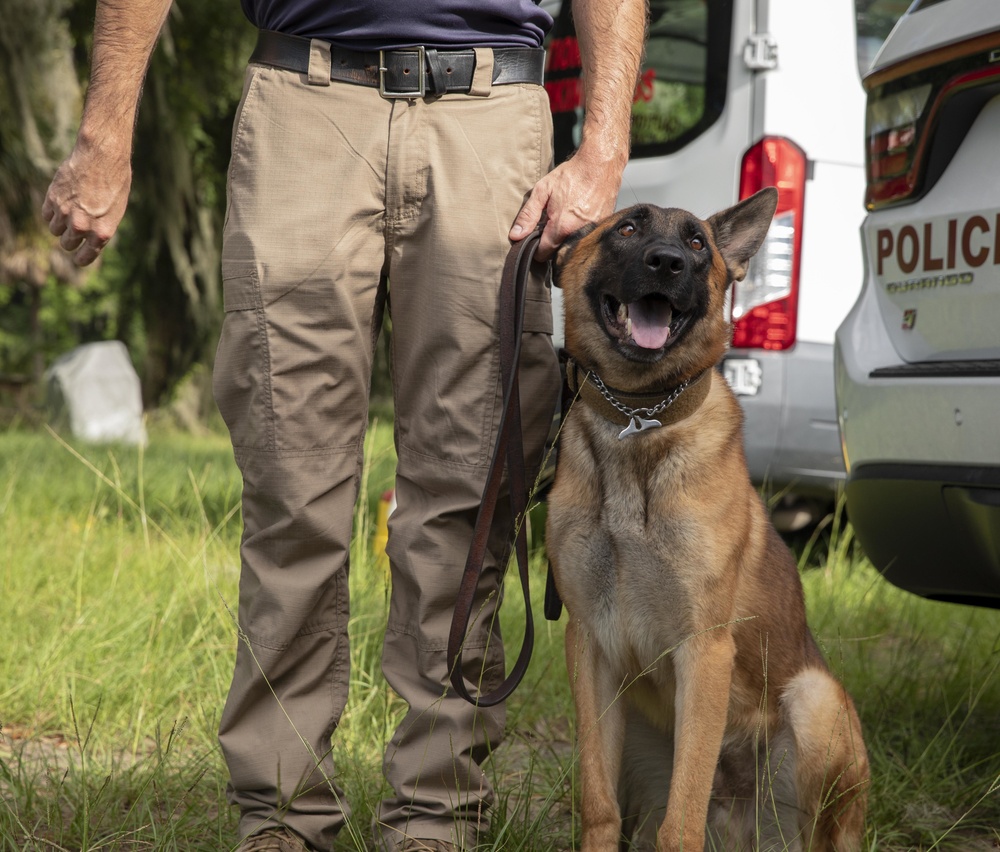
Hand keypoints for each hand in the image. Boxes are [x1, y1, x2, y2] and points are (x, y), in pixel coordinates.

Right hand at [42, 135, 131, 266]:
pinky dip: (51, 212)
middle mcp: (82, 226)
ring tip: (71, 210)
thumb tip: (89, 240)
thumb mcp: (115, 211)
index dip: (81, 258)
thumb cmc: (115, 183)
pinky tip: (61, 202)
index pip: (84, 257)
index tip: (78, 257)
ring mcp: (65, 213)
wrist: (102, 157)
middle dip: (71, 238)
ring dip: (60, 224)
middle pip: (67, 244)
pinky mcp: (52, 199)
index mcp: (102, 232)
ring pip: (54, 230)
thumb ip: (101, 227)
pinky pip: (46, 215)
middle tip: (75, 228)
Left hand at [509, 147, 623, 260]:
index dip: (535, 248)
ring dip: (563, 240)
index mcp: (562, 227)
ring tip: (562, 220)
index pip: (543, 254)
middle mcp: (578, 234)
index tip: (533, 238)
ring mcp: (592, 233)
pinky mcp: (601, 229)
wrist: (600, 164)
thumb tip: (515, 236)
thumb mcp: (542, 191)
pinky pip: (584, 240)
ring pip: (571, 247)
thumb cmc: (571, 175)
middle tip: (547, 226)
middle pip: (557, 253)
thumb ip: (528, 215)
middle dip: (549, 244)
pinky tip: (575, 218)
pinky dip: (577, 234)